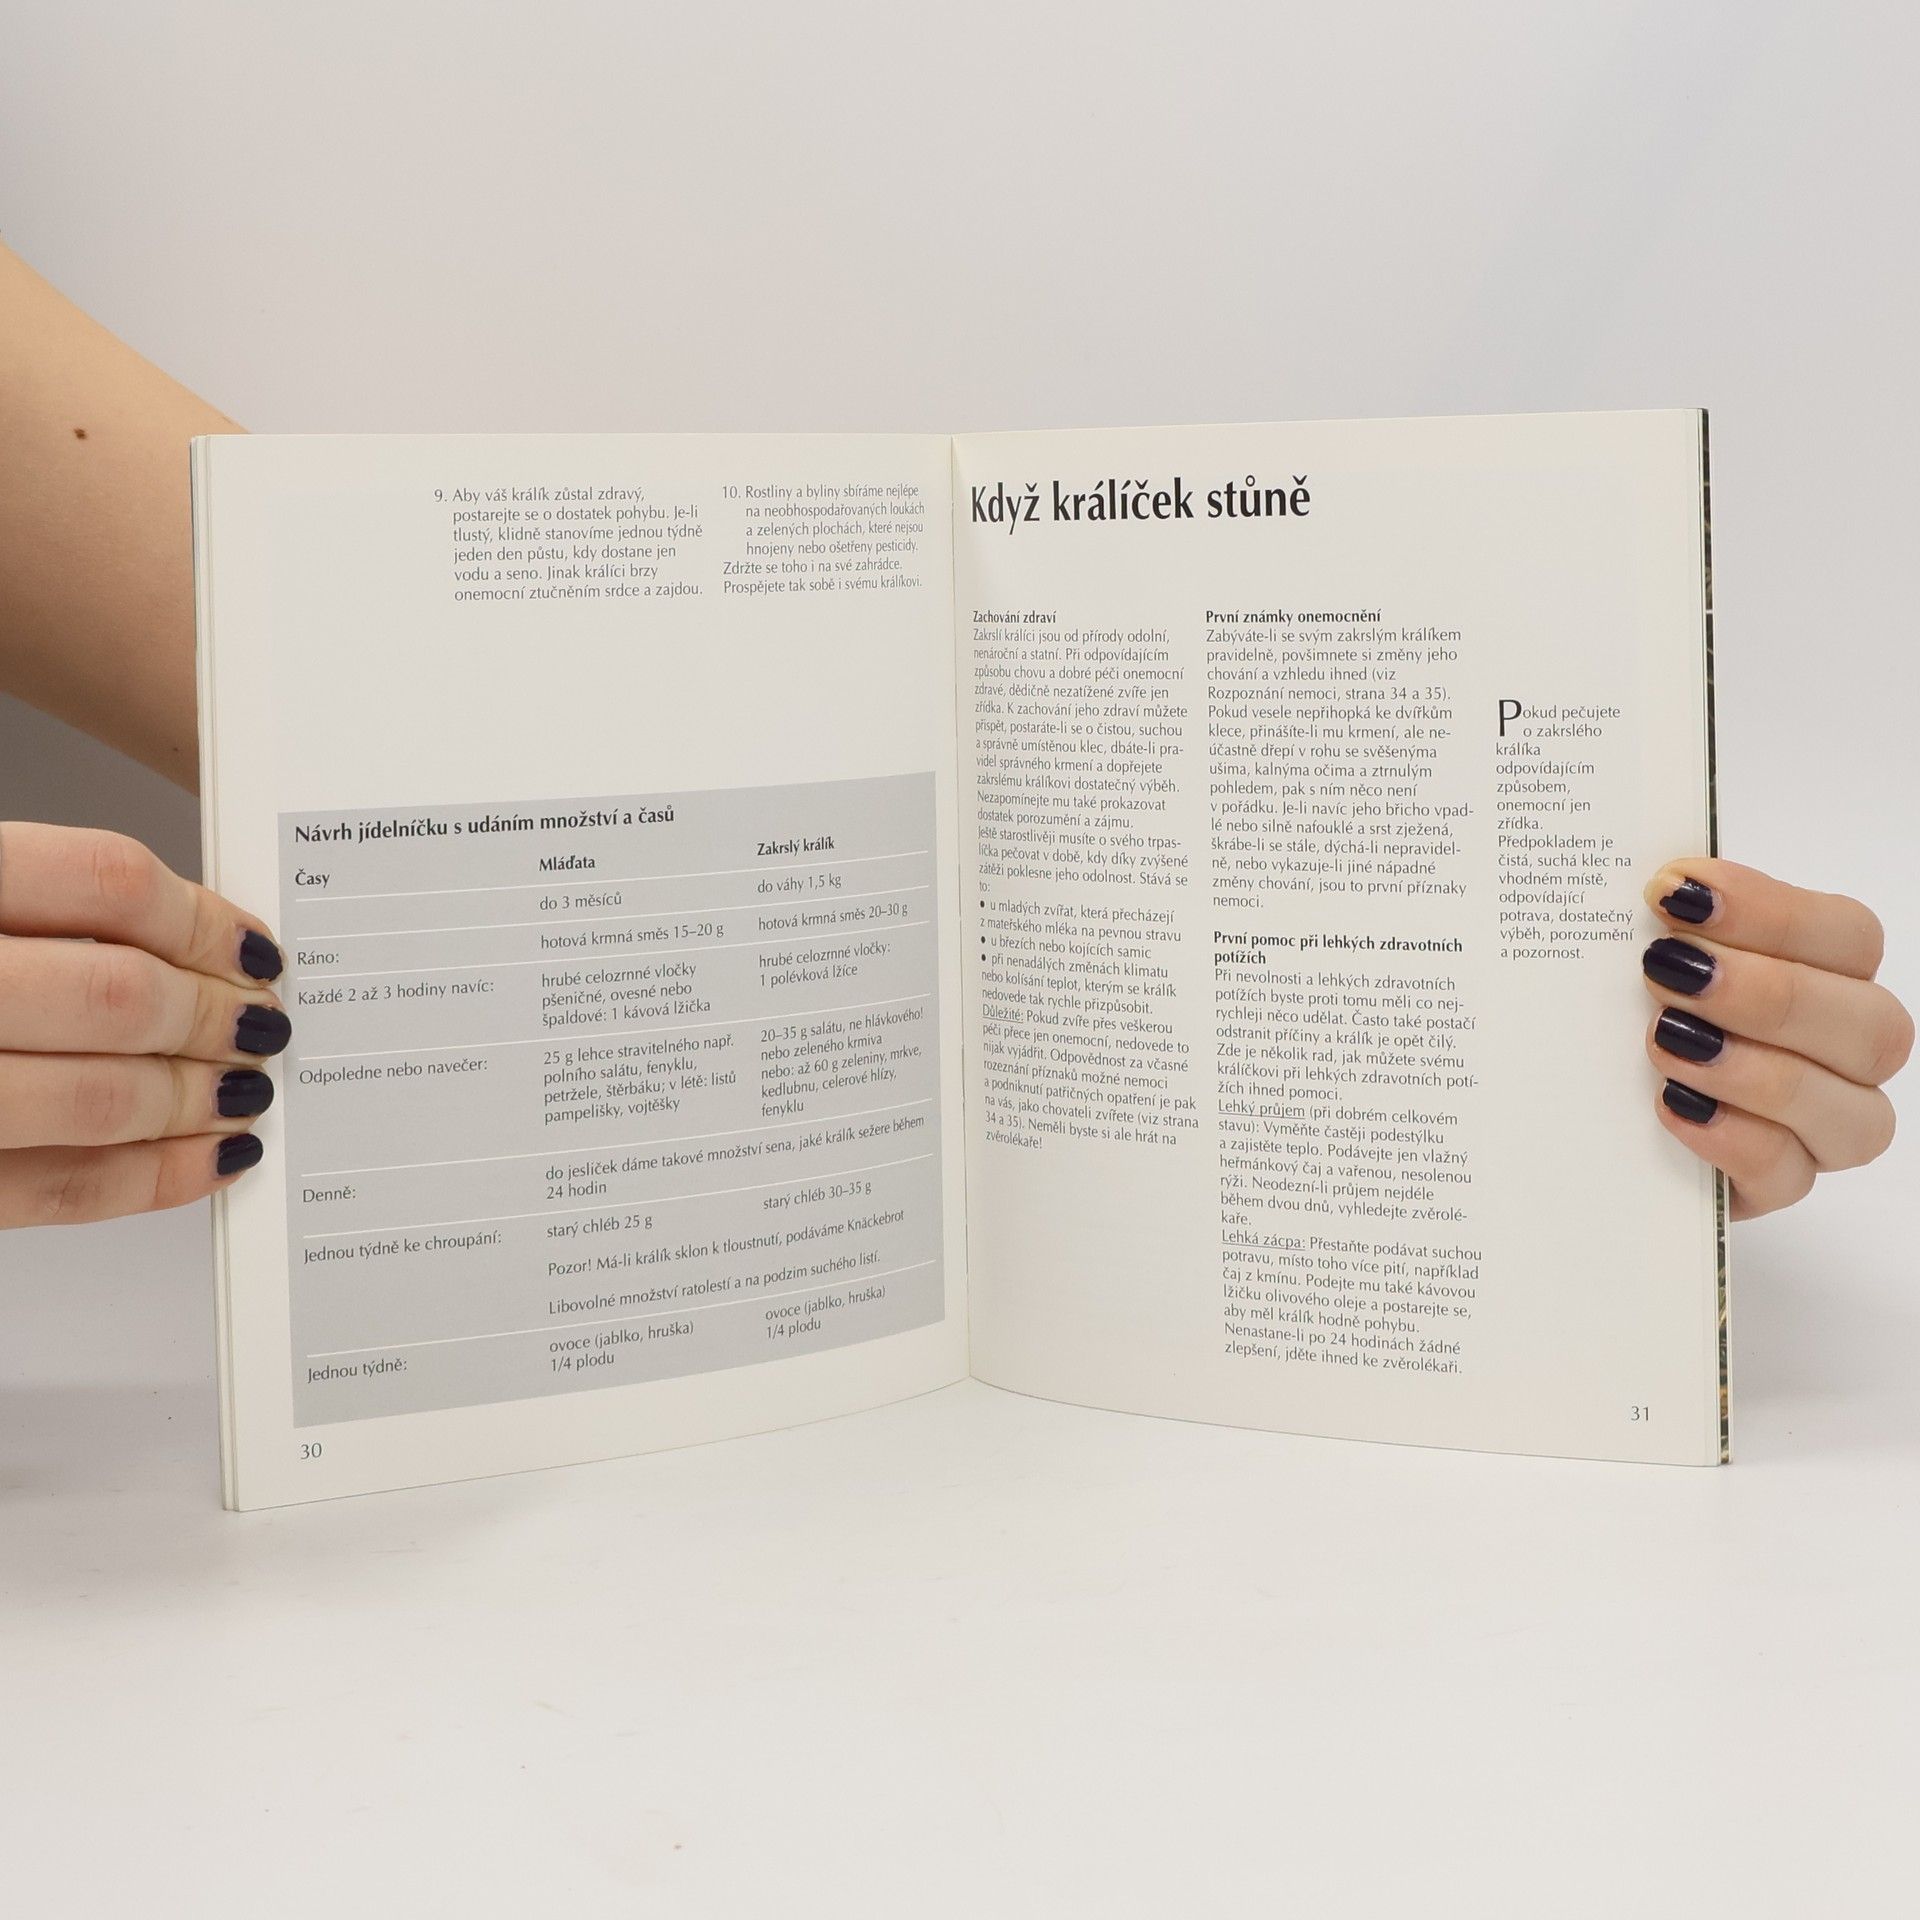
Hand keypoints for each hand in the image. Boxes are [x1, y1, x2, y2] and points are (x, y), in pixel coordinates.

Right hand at [0, 823, 288, 1225]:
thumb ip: (41, 906)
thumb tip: (188, 938)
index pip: (106, 881)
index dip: (204, 919)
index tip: (253, 947)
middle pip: (119, 995)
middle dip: (217, 1017)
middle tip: (264, 1024)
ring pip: (100, 1099)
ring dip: (197, 1098)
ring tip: (244, 1088)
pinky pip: (59, 1191)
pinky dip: (154, 1179)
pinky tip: (207, 1158)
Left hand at [1643, 857, 1909, 1217]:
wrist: (1577, 1102)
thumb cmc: (1625, 1004)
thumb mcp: (1638, 951)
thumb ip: (1666, 917)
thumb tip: (1656, 881)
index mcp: (1829, 974)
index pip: (1848, 937)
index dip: (1771, 911)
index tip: (1673, 892)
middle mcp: (1845, 1052)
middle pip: (1872, 1027)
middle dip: (1768, 994)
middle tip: (1664, 970)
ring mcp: (1821, 1128)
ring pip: (1853, 1113)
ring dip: (1757, 1072)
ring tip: (1662, 1042)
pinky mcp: (1775, 1187)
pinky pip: (1789, 1176)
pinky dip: (1733, 1140)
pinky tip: (1671, 1106)